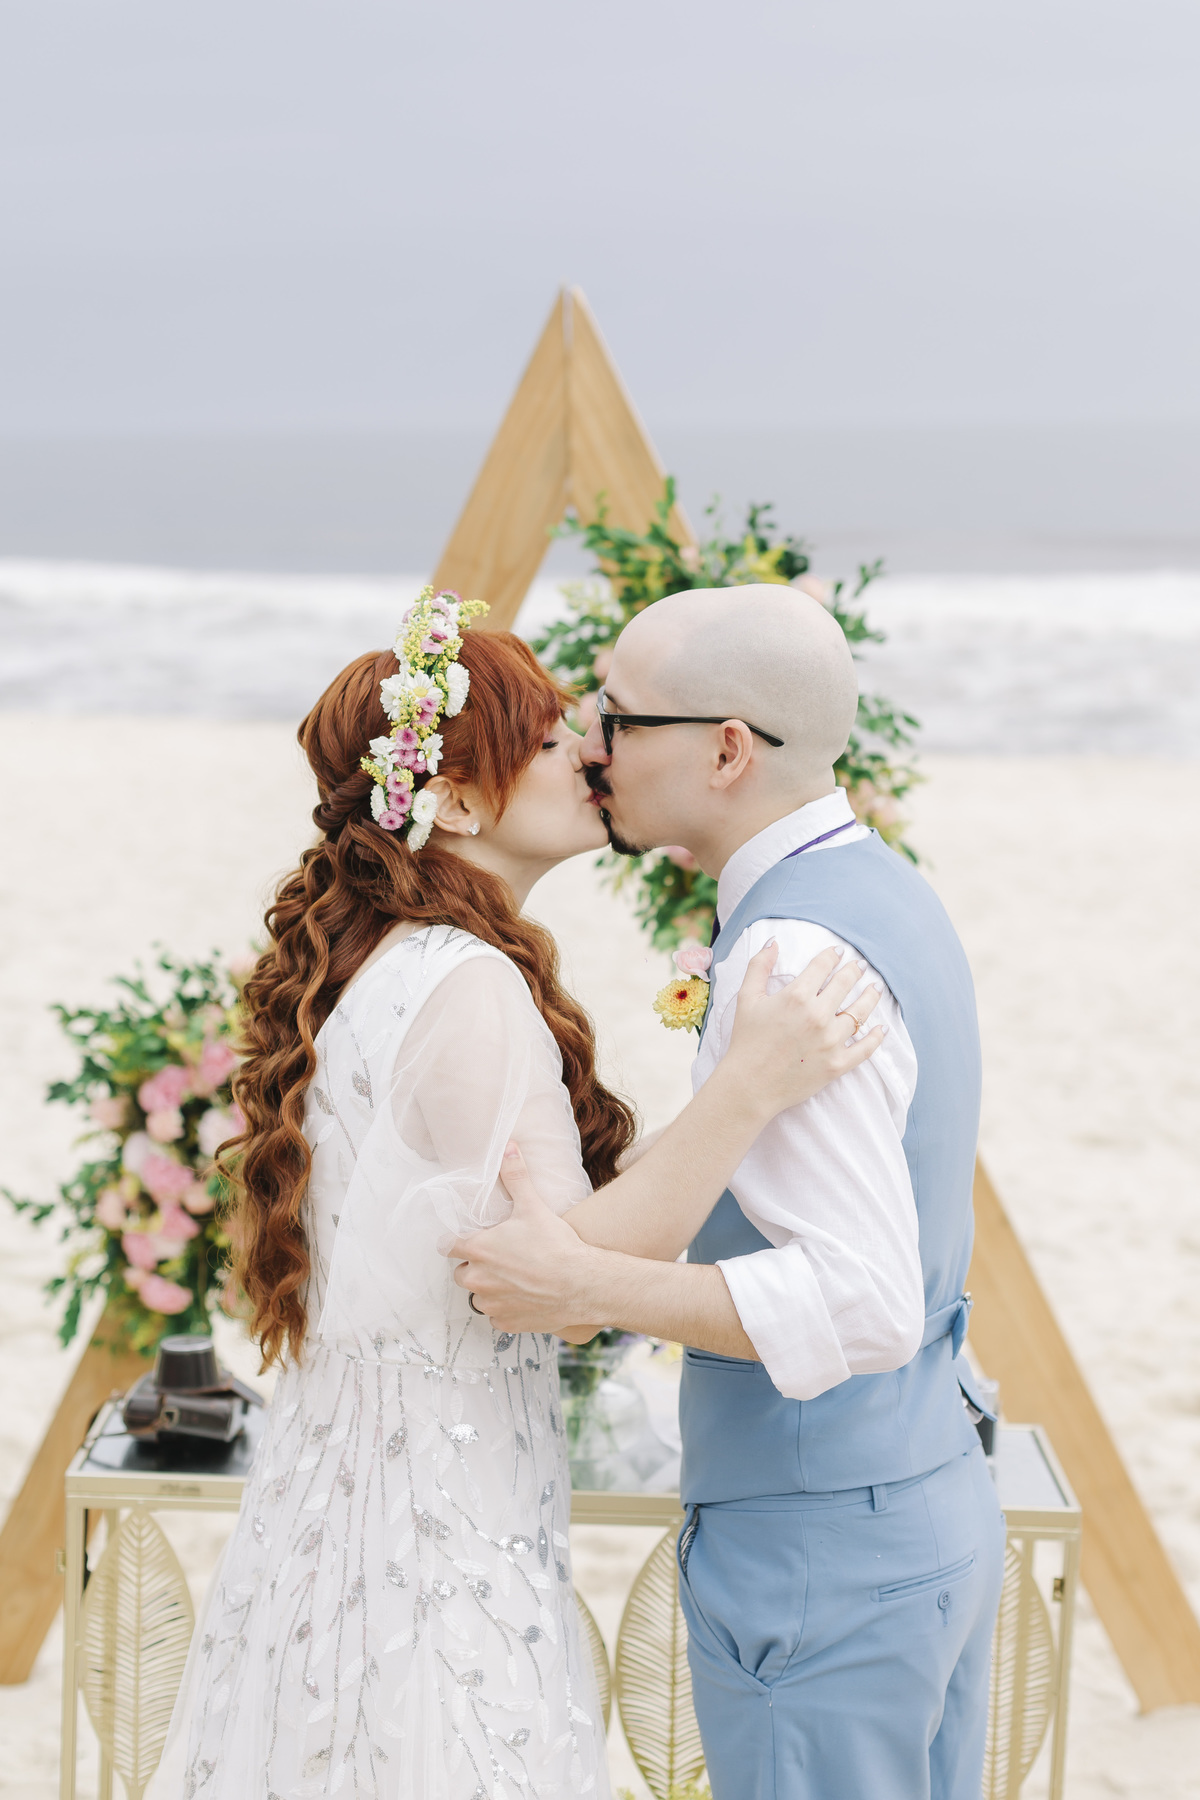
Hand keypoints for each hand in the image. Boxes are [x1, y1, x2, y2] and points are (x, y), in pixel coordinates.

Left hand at [444, 1144, 601, 1330]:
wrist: (581, 1284)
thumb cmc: (555, 1246)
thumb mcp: (533, 1207)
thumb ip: (516, 1177)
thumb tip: (508, 1147)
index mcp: (478, 1249)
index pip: (447, 1245)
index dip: (456, 1241)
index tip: (467, 1240)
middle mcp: (477, 1279)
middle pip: (461, 1272)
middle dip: (475, 1265)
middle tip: (500, 1257)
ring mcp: (490, 1303)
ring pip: (478, 1296)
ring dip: (489, 1288)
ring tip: (514, 1278)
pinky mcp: (505, 1322)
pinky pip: (496, 1316)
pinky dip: (505, 1308)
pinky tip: (524, 1297)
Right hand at [724, 941, 886, 1119]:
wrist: (750, 1085)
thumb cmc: (746, 1040)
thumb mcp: (747, 998)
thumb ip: (759, 966)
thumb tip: (773, 942)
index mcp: (797, 996)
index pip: (822, 966)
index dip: (832, 956)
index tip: (839, 952)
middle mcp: (818, 1015)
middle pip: (845, 984)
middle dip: (854, 971)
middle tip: (860, 966)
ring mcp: (830, 1040)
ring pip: (859, 1013)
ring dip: (870, 997)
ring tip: (875, 989)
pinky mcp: (837, 1064)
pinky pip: (864, 1049)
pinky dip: (876, 1038)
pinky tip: (881, 1029)